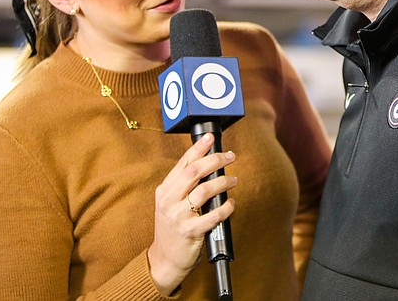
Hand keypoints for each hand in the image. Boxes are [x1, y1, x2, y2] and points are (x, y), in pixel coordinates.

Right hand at [147, 133, 236, 294]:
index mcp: (164, 190)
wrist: (164, 259)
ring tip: (233, 180)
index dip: (198, 148)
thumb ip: (184, 185)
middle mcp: (169, 200)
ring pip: (205, 190)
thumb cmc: (172, 228)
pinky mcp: (190, 232)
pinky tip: (231, 204)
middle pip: (195, 171)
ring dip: (223, 182)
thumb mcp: (170, 203)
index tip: (210, 138)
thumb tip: (208, 164)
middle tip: (230, 156)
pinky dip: (226, 207)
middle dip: (215, 160)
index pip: (183, 163)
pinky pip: (214, 215)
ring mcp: (178, 216)